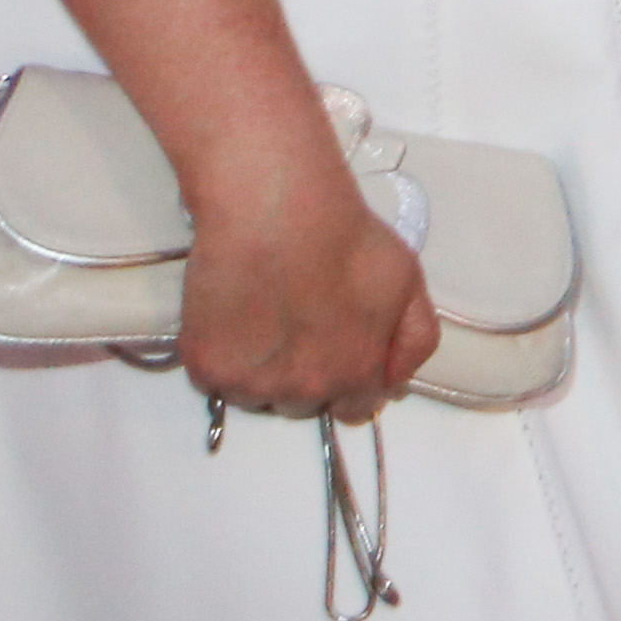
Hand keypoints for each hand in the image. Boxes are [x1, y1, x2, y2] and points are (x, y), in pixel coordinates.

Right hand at [174, 127, 437, 425]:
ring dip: (258, 370)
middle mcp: (303, 393)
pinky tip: (231, 315)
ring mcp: (251, 384)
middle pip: (302, 404)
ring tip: (260, 318)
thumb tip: (396, 383)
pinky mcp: (206, 366)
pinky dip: (219, 355)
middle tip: (294, 325)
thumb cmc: (347, 240)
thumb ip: (414, 341)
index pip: (354, 409)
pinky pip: (212, 377)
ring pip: (254, 395)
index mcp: (355, 377)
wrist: (277, 211)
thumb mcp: (409, 284)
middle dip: (301, 375)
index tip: (334, 351)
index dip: (348, 381)